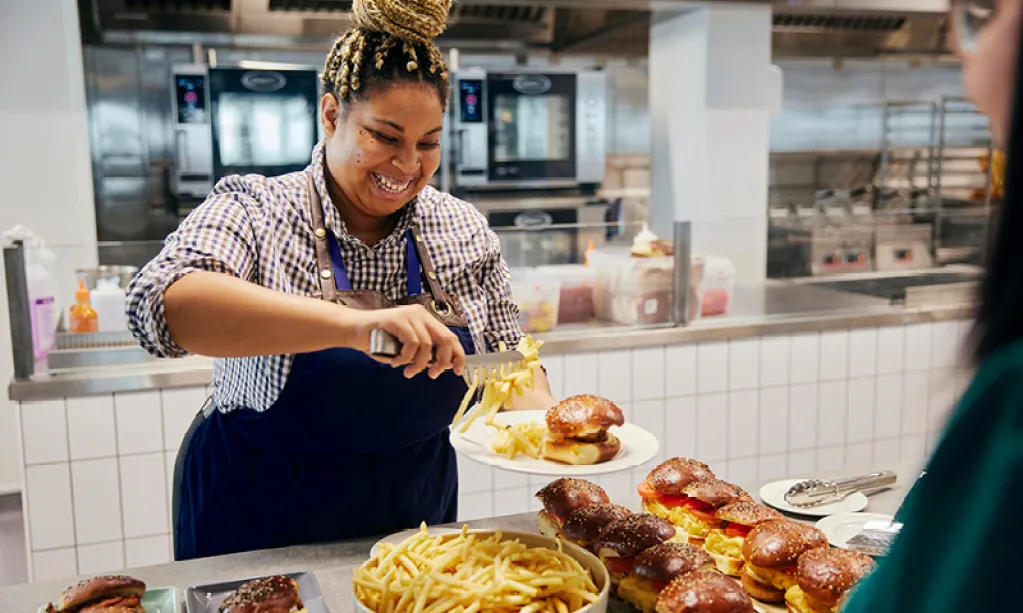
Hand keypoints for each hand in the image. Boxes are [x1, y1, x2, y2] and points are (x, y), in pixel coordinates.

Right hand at [343, 304, 465, 378]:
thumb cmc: (378, 341)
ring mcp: (409, 315)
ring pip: (427, 345)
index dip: (457, 355)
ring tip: (407, 371)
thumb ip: (422, 354)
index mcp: (425, 320)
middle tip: (432, 374)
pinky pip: (411, 343)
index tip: (457, 371)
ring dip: (418, 364)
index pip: (450, 337)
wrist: (353, 330)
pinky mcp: (398, 319)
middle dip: (442, 361)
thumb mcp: (406, 349)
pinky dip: (405, 358)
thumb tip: (441, 366)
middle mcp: (420, 314)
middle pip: (446, 339)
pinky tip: (395, 362)